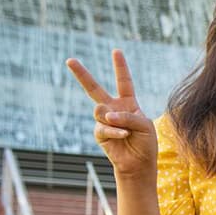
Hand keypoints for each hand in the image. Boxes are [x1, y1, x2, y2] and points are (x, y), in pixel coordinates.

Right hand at [67, 50, 156, 177]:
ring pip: (100, 110)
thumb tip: (105, 114)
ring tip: (126, 130)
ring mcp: (103, 120)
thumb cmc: (145, 143)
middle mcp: (113, 108)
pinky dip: (115, 131)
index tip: (116, 51)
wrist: (139, 163)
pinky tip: (124, 135)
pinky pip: (103, 127)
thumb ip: (128, 116)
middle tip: (69, 60)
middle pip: (93, 89)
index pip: (123, 82)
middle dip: (81, 74)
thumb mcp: (145, 126)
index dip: (120, 67)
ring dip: (115, 119)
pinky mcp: (98, 132)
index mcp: (128, 103)